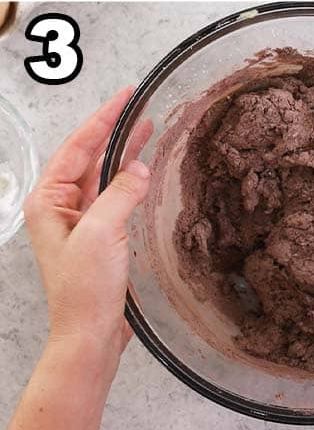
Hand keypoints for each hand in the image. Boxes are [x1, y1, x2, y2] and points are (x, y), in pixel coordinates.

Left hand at [2, 91, 151, 429]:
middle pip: (88, 156)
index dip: (103, 119)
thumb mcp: (101, 234)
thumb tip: (138, 167)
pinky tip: (144, 167)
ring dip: (124, 150)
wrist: (89, 334)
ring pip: (103, 173)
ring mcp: (80, 221)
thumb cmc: (85, 289)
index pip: (77, 147)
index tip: (125, 96)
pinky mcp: (99, 234)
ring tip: (148, 126)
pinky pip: (114, 193)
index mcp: (49, 201)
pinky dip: (130, 175)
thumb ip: (119, 194)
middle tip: (140, 103)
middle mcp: (60, 207)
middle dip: (114, 129)